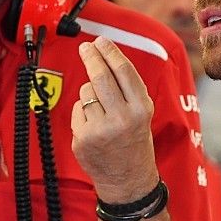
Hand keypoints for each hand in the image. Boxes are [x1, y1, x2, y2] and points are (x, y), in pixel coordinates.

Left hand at [71, 36, 159, 202]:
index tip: (100, 41)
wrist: (128, 179)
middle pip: (100, 76)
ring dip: (89, 91)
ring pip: (86, 91)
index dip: (109, 51)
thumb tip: (106, 55)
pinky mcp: (83, 138)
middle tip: (85, 47)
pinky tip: (93, 124)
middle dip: (91, 57)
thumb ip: (128, 87)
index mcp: (141, 109)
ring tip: (100, 106)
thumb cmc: (134, 139)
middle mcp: (122, 118)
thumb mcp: (142, 112)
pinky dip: (83, 110)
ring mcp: (101, 129)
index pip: (123, 71)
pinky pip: (78, 109)